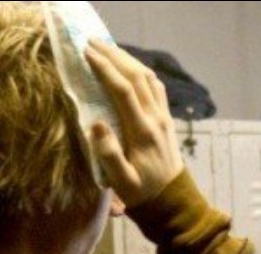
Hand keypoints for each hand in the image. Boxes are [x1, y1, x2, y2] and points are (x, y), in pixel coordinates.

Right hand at [84, 39, 183, 207]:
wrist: (175, 204)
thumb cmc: (145, 195)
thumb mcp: (123, 183)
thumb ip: (108, 155)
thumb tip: (96, 124)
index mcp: (143, 132)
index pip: (123, 91)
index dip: (105, 69)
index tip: (85, 52)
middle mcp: (157, 120)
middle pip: (137, 77)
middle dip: (114, 56)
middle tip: (91, 42)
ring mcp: (164, 119)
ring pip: (149, 79)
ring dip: (129, 60)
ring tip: (108, 49)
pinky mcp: (167, 122)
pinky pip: (157, 89)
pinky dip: (142, 72)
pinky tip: (130, 67)